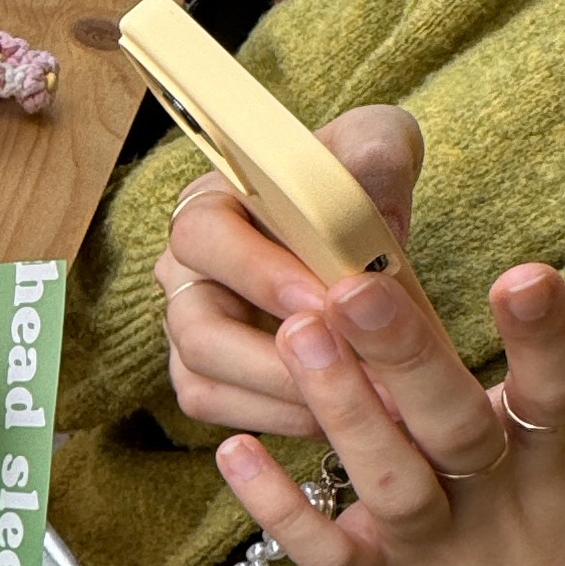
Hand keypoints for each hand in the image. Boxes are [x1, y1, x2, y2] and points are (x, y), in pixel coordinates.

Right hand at [157, 108, 430, 434]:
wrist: (357, 233)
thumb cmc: (357, 181)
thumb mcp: (379, 146)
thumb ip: (378, 157)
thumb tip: (370, 207)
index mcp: (210, 203)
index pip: (203, 236)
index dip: (259, 273)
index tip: (327, 299)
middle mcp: (185, 269)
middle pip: (195, 326)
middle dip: (274, 356)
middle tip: (352, 368)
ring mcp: (189, 326)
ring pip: (203, 379)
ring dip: (283, 396)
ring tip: (361, 401)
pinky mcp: (206, 375)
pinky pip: (223, 410)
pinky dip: (280, 419)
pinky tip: (341, 414)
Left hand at [216, 262, 564, 565]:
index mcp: (564, 455)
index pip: (561, 384)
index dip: (546, 332)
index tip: (523, 276)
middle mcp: (495, 498)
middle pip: (451, 422)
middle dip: (406, 353)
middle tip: (356, 287)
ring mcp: (431, 547)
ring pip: (385, 477)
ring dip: (340, 408)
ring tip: (295, 333)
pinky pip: (322, 549)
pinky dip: (276, 506)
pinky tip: (233, 450)